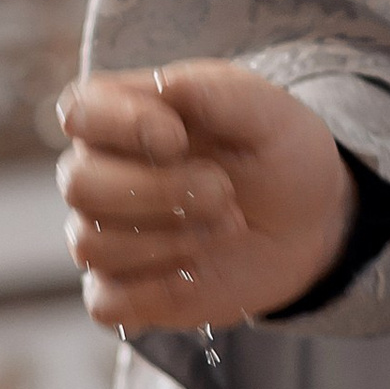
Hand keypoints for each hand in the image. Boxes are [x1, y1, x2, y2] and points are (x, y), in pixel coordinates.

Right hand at [57, 61, 354, 334]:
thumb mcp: (267, 111)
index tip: (176, 139)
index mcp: (127, 115)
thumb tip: (164, 87)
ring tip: (228, 225)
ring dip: (171, 238)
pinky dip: (155, 290)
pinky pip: (106, 302)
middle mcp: (103, 173)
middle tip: (223, 192)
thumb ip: (214, 92)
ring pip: (92, 244)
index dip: (118, 125)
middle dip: (157, 191)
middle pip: (78, 184)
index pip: (79, 111)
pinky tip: (197, 272)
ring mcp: (109, 235)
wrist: (311, 222)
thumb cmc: (278, 154)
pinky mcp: (125, 291)